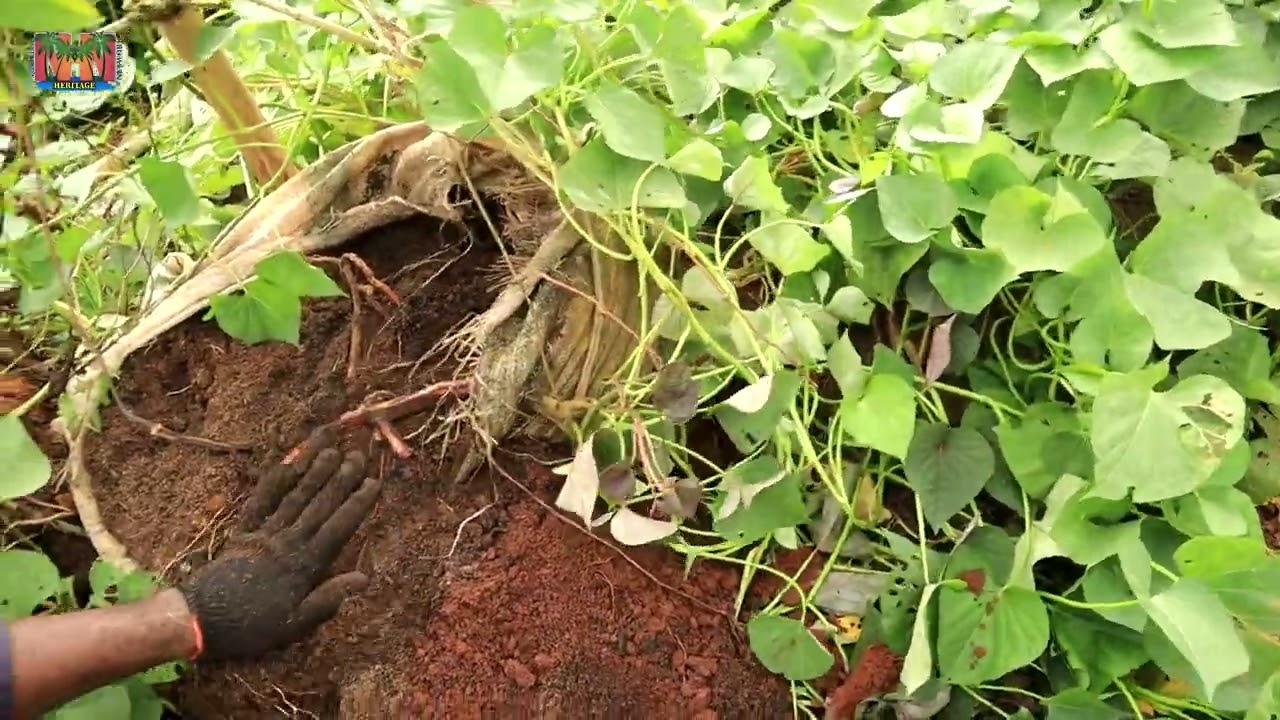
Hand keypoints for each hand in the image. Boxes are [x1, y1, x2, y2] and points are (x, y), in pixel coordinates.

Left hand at [178, 427, 381, 661]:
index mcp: (304, 564)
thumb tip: (364, 578)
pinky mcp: (242, 531)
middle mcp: (287, 541)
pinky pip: (260, 501)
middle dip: (341, 479)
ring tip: (330, 449)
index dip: (357, 504)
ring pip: (294, 496)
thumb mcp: (295, 624)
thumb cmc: (252, 627)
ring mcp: (264, 533)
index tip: (374, 482)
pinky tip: (286, 463)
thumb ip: (328, 599)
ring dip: (313, 472)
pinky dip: (273, 481)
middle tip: (358, 455)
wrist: (200, 620)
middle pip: (319, 505)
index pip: (338, 527)